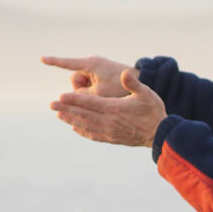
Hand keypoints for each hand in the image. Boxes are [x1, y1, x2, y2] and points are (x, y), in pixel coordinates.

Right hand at [42, 54, 135, 98]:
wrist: (140, 82)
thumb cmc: (121, 87)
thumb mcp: (100, 93)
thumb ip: (82, 95)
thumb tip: (69, 97)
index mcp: (91, 64)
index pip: (67, 63)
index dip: (54, 62)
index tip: (41, 58)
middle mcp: (92, 65)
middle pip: (75, 79)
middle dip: (81, 89)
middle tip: (96, 92)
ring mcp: (96, 71)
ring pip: (82, 85)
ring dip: (88, 93)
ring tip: (103, 94)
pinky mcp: (100, 77)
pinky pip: (89, 86)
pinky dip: (92, 92)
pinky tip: (101, 96)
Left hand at [50, 70, 165, 146]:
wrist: (160, 134)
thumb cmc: (154, 111)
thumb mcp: (146, 93)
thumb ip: (133, 83)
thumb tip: (124, 73)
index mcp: (114, 108)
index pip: (90, 102)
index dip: (74, 99)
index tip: (60, 96)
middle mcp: (109, 121)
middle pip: (83, 114)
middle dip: (66, 109)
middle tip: (52, 105)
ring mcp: (109, 131)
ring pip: (86, 125)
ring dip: (71, 120)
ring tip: (59, 116)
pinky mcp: (113, 138)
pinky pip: (93, 135)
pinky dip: (82, 131)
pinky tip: (75, 129)